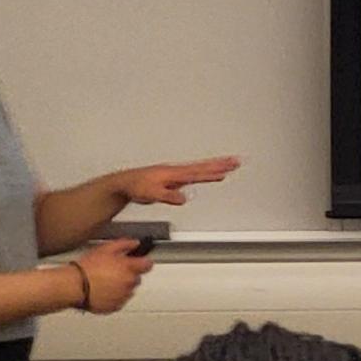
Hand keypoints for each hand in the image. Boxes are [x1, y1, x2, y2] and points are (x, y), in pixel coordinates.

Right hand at [74, 238, 153, 313]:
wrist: (74, 286)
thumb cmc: (86, 268)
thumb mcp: (106, 249)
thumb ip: (124, 244)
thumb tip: (135, 243)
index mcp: (129, 268)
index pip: (148, 265)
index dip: (142, 262)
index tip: (138, 262)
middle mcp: (129, 283)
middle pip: (137, 278)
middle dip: (128, 275)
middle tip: (113, 271)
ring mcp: (122, 296)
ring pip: (128, 290)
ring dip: (122, 286)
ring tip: (105, 282)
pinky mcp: (114, 307)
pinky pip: (119, 301)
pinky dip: (114, 297)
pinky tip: (102, 291)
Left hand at [117, 156, 240, 205]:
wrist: (125, 183)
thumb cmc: (136, 186)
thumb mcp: (150, 194)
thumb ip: (167, 195)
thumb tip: (183, 199)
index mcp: (173, 173)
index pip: (197, 172)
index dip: (212, 172)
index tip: (227, 170)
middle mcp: (176, 171)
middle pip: (203, 167)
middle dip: (220, 164)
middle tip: (236, 161)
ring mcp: (176, 174)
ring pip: (200, 168)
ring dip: (215, 166)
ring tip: (229, 166)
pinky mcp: (174, 178)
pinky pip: (194, 173)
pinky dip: (205, 172)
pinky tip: (210, 175)